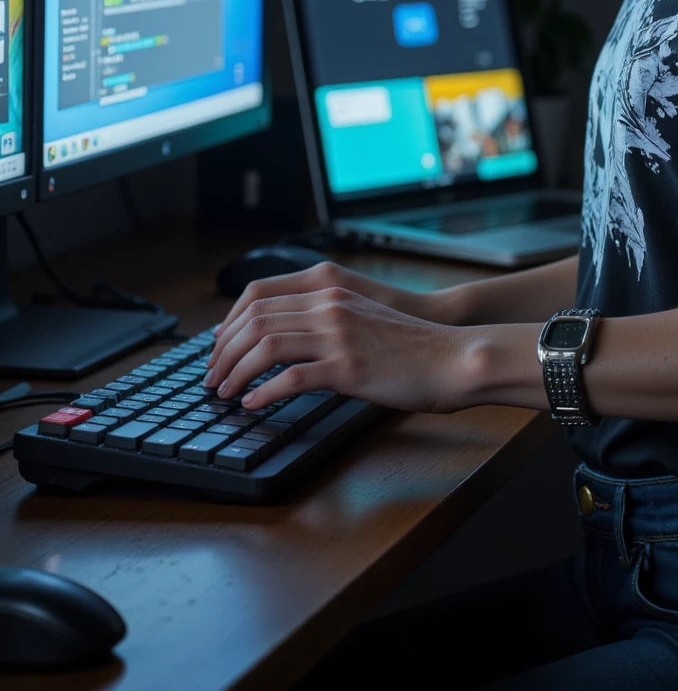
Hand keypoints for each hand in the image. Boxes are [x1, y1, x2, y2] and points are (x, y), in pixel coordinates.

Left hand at [202, 274, 469, 413]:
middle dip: (223, 350)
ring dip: (236, 372)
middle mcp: (328, 304)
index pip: (258, 293)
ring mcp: (338, 333)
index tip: (218, 346)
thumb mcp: (361, 314)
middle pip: (254, 318)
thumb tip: (285, 338)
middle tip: (212, 376)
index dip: (229, 321)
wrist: (450, 356)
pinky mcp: (348, 366)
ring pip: (266, 345)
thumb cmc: (409, 343)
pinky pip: (292, 378)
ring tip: (224, 393)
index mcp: (328, 288)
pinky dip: (264, 392)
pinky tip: (254, 404)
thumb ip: (325, 316)